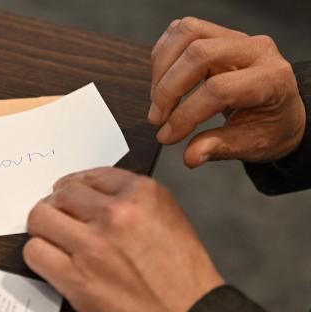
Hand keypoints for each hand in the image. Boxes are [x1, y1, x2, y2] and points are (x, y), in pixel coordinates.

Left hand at [23, 167, 223, 311]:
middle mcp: (116, 215)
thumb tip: (90, 196)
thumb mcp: (169, 219)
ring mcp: (93, 246)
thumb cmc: (183, 279)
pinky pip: (34, 252)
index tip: (70, 194)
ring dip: (43, 228)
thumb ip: (131, 202)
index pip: (90, 176)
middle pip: (60, 194)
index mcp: (143, 195)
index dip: (76, 187)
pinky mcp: (75, 278)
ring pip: (40, 218)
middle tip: (59, 218)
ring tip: (52, 239)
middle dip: (57, 206)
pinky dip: (39, 255)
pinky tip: (52, 261)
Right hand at [149, 17, 305, 167]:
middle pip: (199, 54)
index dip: (186, 115)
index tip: (168, 136)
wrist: (277, 109)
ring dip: (162, 69)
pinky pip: (181, 31)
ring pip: (187, 33)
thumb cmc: (267, 127)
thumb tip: (191, 156)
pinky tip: (161, 81)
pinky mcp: (217, 33)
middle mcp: (255, 50)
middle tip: (157, 119)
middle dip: (168, 89)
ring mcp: (235, 37)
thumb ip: (219, 148)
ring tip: (157, 100)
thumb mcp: (250, 145)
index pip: (219, 89)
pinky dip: (163, 55)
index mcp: (271, 78)